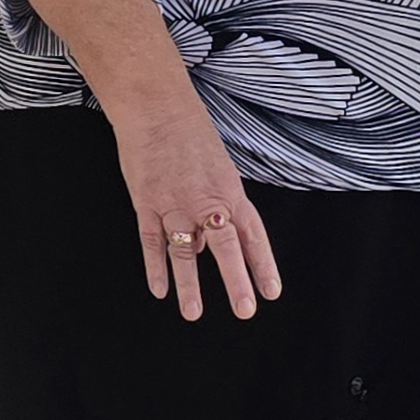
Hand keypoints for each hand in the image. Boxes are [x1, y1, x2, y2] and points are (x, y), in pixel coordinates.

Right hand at [106, 96, 281, 322]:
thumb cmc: (189, 133)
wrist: (156, 106)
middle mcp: (205, 200)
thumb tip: (205, 247)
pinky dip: (155, 266)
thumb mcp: (217, 166)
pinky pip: (152, 241)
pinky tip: (159, 289)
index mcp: (229, 190)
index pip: (252, 233)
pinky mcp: (147, 202)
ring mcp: (175, 203)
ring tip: (193, 313)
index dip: (263, 263)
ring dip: (190, 284)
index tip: (272, 291)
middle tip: (245, 310)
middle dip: (236, 280)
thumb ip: (216, 206)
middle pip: (225, 246)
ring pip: (185, 251)